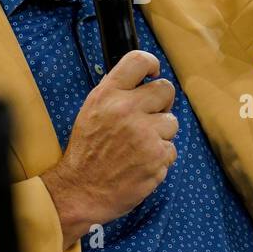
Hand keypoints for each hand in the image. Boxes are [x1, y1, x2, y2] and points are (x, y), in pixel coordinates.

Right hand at [41, 49, 177, 246]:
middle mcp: (127, 109)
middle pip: (166, 90)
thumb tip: (142, 80)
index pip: (139, 61)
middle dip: (161, 104)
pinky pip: (171, 149)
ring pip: (172, 122)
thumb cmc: (86, 152)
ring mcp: (145, 134)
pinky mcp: (157, 157)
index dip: (152, 65)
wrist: (80, 190)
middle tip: (148, 118)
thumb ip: (115, 93)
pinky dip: (160, 157)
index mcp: (108, 95)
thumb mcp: (91, 111)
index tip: (153, 75)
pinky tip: (141, 163)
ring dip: (160, 134)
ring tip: (139, 147)